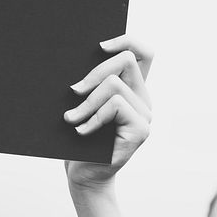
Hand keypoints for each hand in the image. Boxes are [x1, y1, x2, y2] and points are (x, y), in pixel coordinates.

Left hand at [64, 35, 152, 189]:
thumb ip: (88, 86)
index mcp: (132, 89)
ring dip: (86, 101)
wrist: (84, 176)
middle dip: (94, 72)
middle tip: (73, 91)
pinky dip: (92, 116)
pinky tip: (80, 131)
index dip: (125, 40)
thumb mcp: (81, 106)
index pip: (143, 53)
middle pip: (126, 60)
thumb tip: (72, 59)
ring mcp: (145, 114)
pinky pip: (115, 105)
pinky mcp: (141, 130)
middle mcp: (143, 99)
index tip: (98, 45)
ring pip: (114, 84)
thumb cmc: (77, 140)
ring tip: (70, 119)